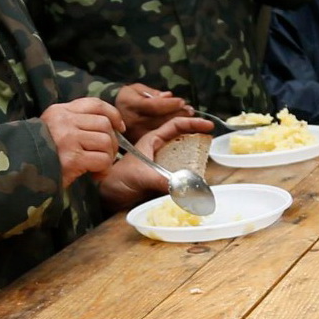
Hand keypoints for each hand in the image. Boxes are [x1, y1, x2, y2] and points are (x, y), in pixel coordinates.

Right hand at [41, 97, 123, 186]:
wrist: (18, 174)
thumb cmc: (39, 156)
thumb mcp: (52, 130)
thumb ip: (75, 124)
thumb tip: (110, 127)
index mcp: (59, 111)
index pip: (95, 104)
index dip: (113, 115)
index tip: (119, 128)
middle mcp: (64, 121)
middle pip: (104, 124)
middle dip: (112, 142)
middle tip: (105, 156)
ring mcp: (68, 139)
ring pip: (106, 141)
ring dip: (108, 157)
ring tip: (98, 168)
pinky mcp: (72, 159)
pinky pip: (103, 160)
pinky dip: (104, 170)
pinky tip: (94, 175)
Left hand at [98, 115, 214, 208]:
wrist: (107, 195)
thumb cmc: (117, 179)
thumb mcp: (141, 176)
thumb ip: (163, 181)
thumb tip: (185, 188)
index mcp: (152, 140)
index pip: (176, 125)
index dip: (193, 123)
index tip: (209, 125)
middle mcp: (157, 149)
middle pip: (182, 138)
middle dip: (197, 137)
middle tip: (210, 140)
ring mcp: (160, 163)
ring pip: (182, 156)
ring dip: (194, 157)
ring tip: (204, 159)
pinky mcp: (161, 177)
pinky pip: (179, 172)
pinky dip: (188, 173)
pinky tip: (195, 178)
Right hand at [114, 83, 191, 138]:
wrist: (112, 116)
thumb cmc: (128, 99)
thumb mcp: (136, 89)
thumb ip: (152, 92)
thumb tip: (167, 96)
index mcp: (131, 105)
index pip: (154, 106)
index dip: (170, 104)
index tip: (182, 101)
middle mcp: (132, 122)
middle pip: (161, 120)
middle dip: (178, 114)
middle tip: (190, 110)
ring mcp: (135, 135)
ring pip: (162, 130)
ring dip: (178, 124)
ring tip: (188, 116)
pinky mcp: (139, 144)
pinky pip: (159, 140)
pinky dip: (172, 133)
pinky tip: (181, 128)